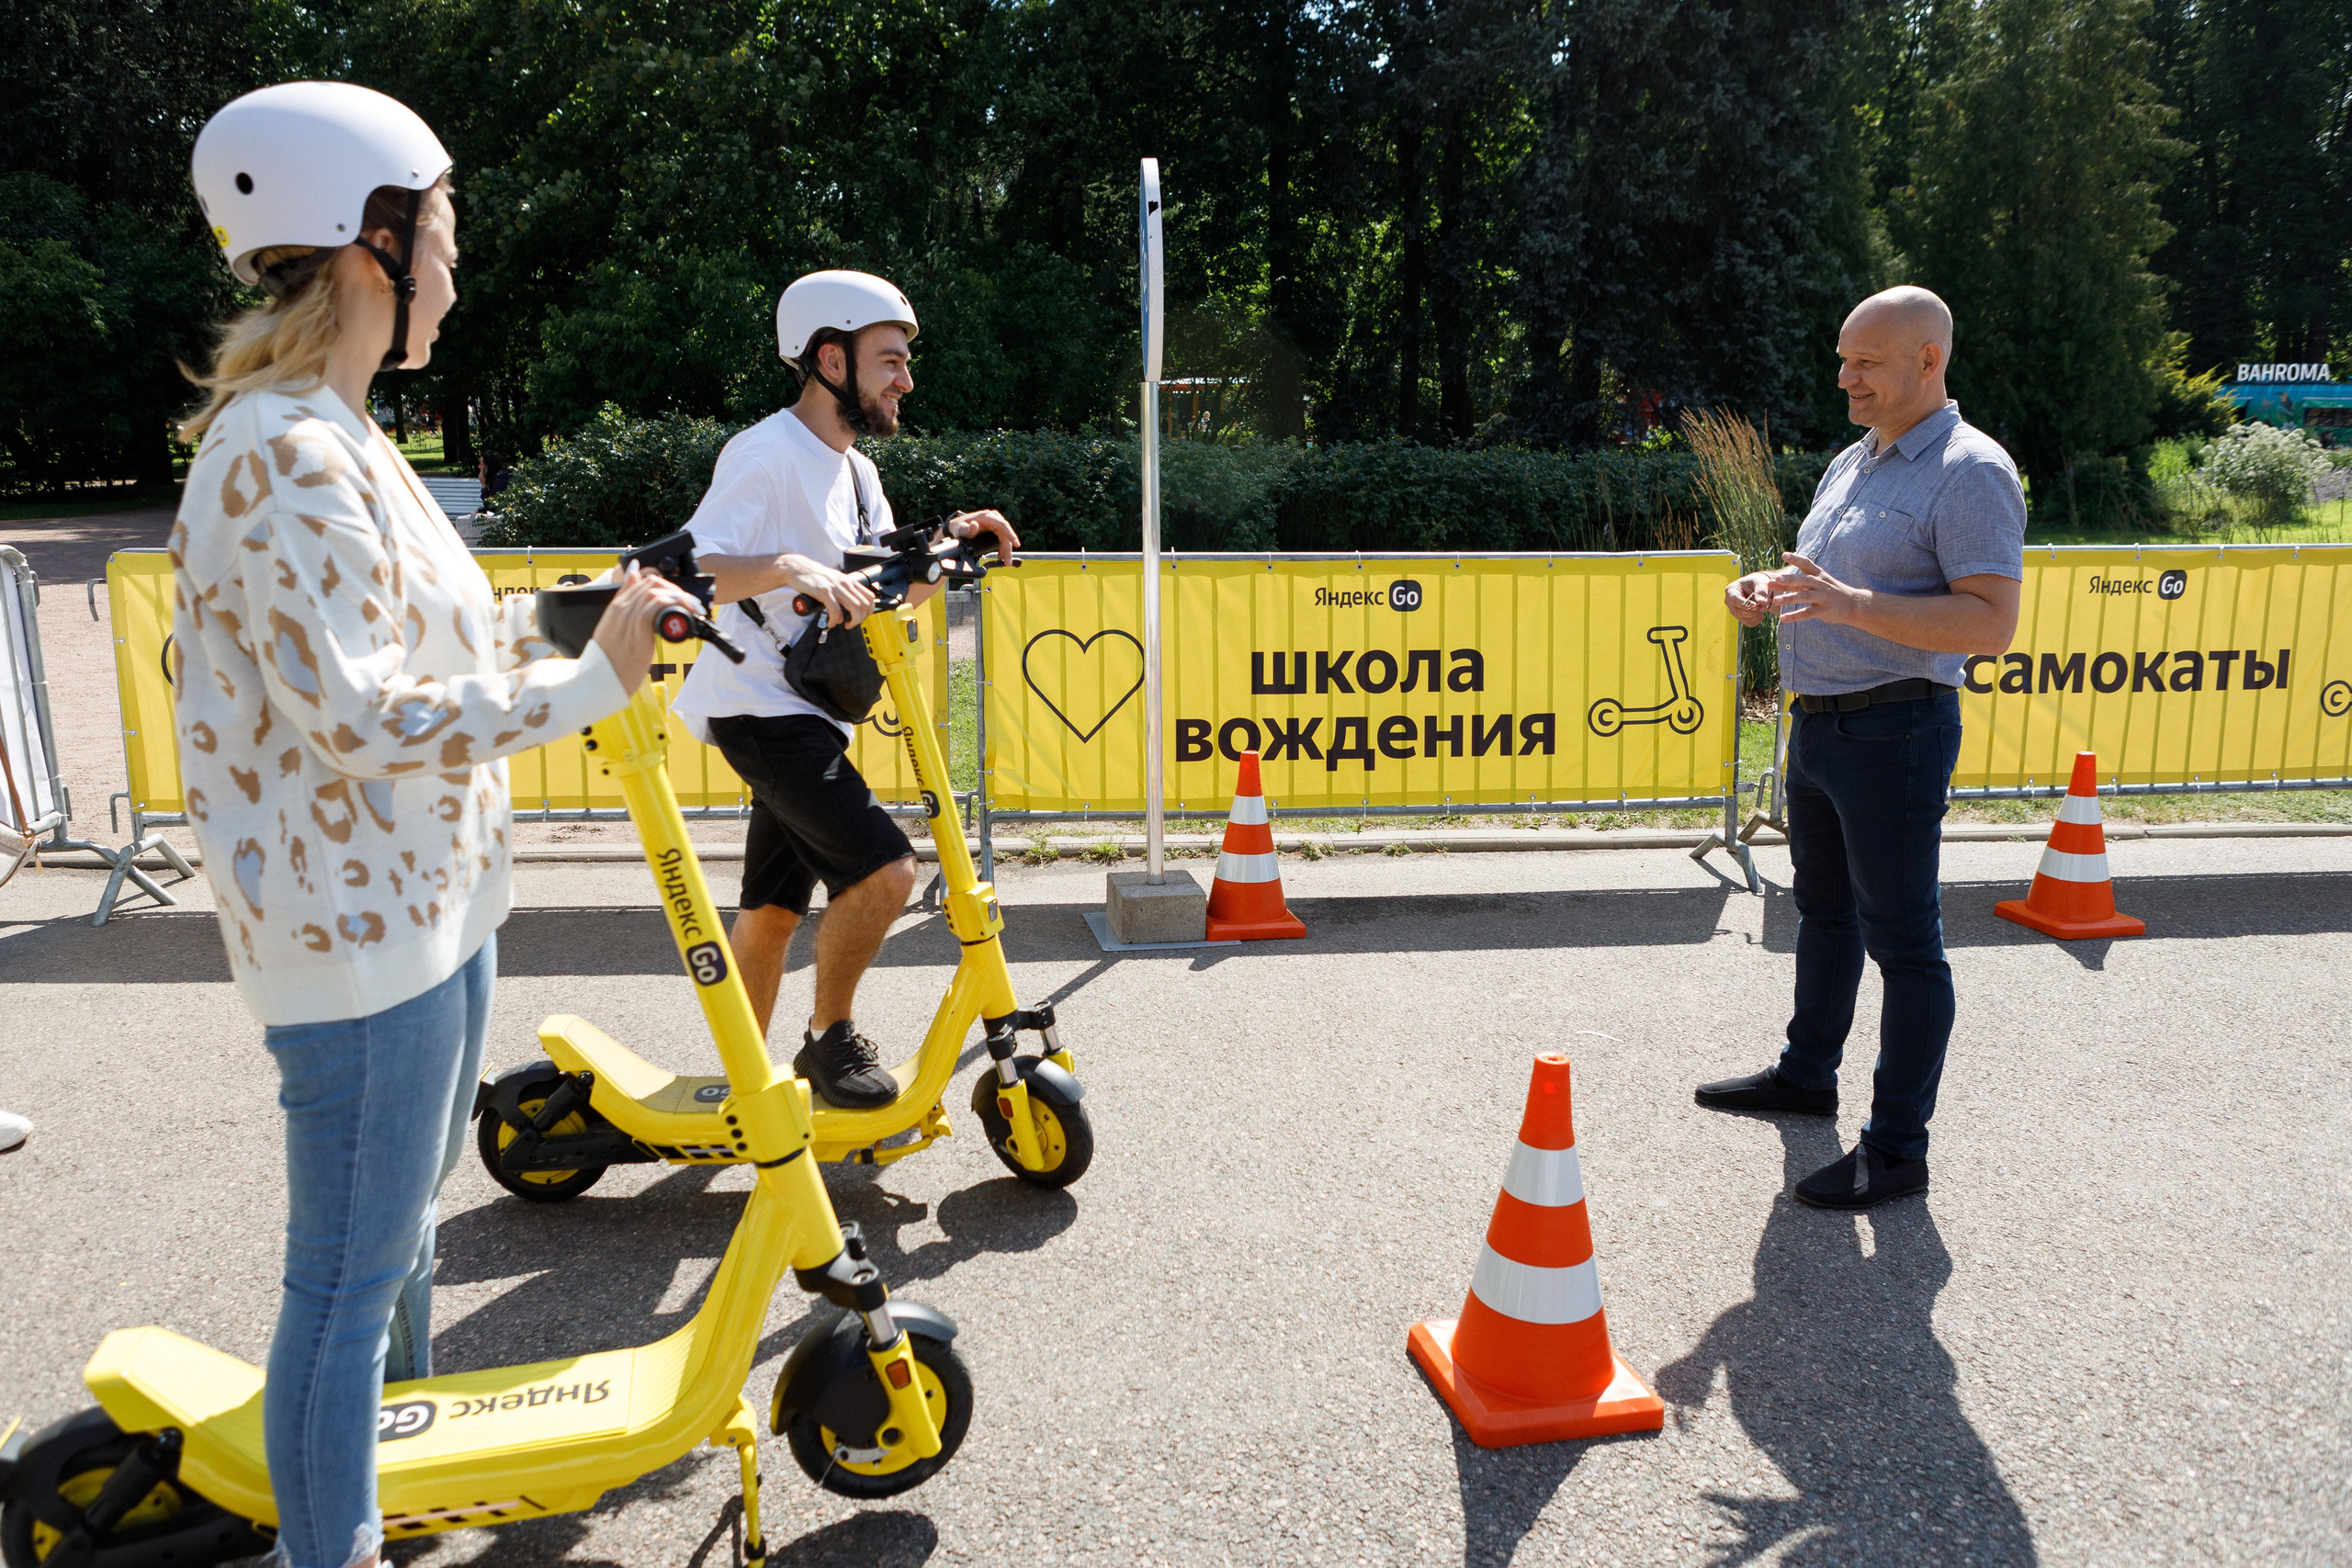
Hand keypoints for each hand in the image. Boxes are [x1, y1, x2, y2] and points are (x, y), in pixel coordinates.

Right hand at [588, 562, 705, 692]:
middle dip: (675, 590)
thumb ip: (627, 611)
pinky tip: (682, 612)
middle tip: (691, 604)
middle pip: (651, 584)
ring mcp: (627, 619)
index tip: (680, 598)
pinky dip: (669, 604)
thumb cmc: (611, 658)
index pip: (642, 580)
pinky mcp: (637, 632)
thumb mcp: (616, 630)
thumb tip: (634, 581)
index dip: (666, 586)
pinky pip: (653, 608)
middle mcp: (620, 609)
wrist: (600, 681)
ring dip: (678, 597)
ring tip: (692, 608)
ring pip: (653, 593)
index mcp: (615, 606)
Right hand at [790, 561, 877, 627]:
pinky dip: (835, 620)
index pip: (869, 597)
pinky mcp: (824, 592)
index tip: (862, 617)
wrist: (797, 568)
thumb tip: (842, 615)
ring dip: (852, 621)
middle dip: (860, 619)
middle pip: (864, 605)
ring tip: (844, 625)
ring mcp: (835, 587)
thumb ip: (841, 595)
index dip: (869, 611)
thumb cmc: (814, 576)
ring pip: (854, 607)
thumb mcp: (833, 582)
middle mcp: (845, 583)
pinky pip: (835, 610)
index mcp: (849, 581)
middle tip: (851, 623)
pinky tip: (831, 623)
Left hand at [948, 508, 1019, 563]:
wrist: (958, 526)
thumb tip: (975, 525)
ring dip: (1006, 550)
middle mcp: (993, 517)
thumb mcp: (961, 529)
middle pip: (1006, 533)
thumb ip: (967, 529)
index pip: (1002, 525)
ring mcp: (995, 522)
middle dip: (1008, 549)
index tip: (1016, 544)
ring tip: (1005, 562)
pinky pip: (1003, 537)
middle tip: (1007, 562)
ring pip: (1005, 537)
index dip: (1011, 535)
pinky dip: (1003, 547)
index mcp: (987, 517)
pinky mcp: (995, 527)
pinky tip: (1001, 556)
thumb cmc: (960, 527)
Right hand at [1724, 570, 1777, 626]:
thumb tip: (1762, 602)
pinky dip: (1757, 619)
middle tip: (1764, 607)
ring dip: (1756, 615)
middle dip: (1753, 612)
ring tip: (1763, 607)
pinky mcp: (1740, 617)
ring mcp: (1734, 610)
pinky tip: (1760, 612)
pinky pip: (1749, 623)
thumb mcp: (1760, 583)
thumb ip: (1761, 591)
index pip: (1734, 600)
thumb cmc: (1758, 582)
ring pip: (1744, 619)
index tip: (1757, 606)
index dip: (1746, 605)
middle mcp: (1729, 601)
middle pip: (1738, 612)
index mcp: (1731, 590)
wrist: (1760, 587)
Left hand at [1768, 552, 1867, 626]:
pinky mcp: (1824, 610)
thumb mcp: (1816, 584)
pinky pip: (1807, 613)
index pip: (1807, 564)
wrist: (1853, 604)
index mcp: (1818, 575)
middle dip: (1790, 579)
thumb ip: (1796, 583)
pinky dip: (1795, 616)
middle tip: (1776, 579)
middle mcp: (1820, 584)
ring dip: (1790, 598)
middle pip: (1804, 580)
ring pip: (1805, 597)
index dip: (1796, 558)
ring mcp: (1823, 597)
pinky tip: (1783, 618)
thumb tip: (1774, 580)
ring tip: (1775, 600)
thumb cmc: (1829, 592)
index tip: (1784, 554)